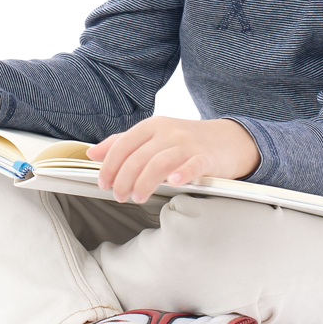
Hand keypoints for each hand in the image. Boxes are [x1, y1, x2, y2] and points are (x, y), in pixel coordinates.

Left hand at [84, 116, 260, 203]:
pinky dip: (182, 174)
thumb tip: (92, 153)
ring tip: (137, 198)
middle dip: (124, 179)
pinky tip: (173, 184)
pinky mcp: (207, 157)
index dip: (110, 165)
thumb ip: (123, 143)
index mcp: (153, 125)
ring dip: (144, 182)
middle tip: (120, 196)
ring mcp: (188, 144)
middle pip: (139, 156)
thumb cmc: (186, 141)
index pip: (124, 144)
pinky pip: (192, 165)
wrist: (229, 139)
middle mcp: (169, 132)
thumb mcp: (154, 136)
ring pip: (160, 162)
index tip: (103, 183)